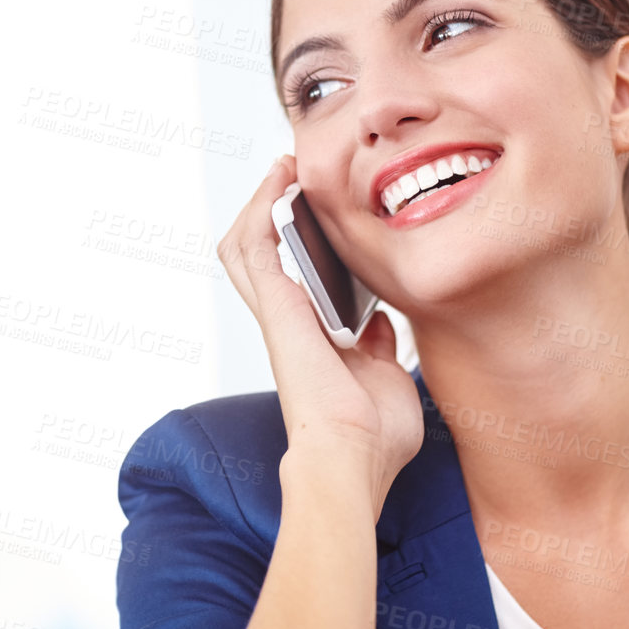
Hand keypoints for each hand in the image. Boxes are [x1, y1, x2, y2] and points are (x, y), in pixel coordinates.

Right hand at [216, 155, 425, 521]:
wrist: (353, 458)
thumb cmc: (372, 440)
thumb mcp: (384, 380)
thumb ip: (378, 348)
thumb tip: (380, 322)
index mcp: (309, 338)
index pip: (290, 279)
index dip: (294, 242)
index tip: (320, 210)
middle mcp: (286, 322)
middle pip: (255, 255)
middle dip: (267, 210)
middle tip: (292, 177)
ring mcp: (276, 313)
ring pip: (244, 244)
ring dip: (260, 202)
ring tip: (285, 169)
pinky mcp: (275, 306)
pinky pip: (255, 244)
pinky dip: (263, 208)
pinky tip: (283, 182)